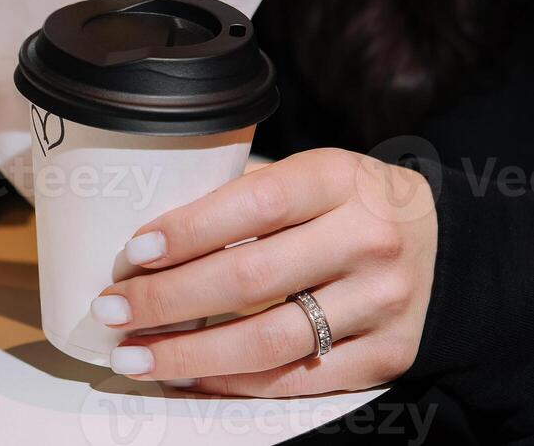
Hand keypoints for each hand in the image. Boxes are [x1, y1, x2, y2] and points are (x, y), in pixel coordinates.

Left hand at [90, 148, 437, 395]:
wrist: (442, 242)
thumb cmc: (354, 201)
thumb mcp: (314, 173)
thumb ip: (251, 196)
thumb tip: (162, 237)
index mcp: (337, 180)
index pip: (251, 206)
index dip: (186, 231)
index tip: (133, 253)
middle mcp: (363, 239)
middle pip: (249, 278)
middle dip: (167, 299)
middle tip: (114, 309)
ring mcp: (379, 302)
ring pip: (268, 340)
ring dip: (190, 354)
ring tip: (135, 354)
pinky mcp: (387, 354)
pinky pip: (298, 379)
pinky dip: (235, 382)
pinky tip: (192, 375)